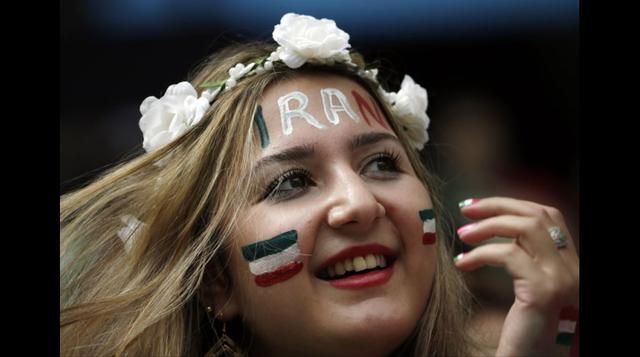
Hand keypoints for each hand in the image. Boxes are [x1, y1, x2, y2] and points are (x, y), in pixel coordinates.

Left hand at [454, 197, 578, 355]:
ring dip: (488, 225)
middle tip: (466, 211)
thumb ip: (525, 262)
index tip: (479, 207)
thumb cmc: (526, 336)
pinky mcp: (542, 292)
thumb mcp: (530, 291)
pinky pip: (508, 254)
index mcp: (572, 266)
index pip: (548, 216)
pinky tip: (462, 263)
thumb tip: (494, 228)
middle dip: (498, 206)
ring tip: (462, 235)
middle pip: (538, 214)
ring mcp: (562, 279)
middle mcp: (574, 270)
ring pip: (526, 227)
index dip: (512, 205)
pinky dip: (480, 253)